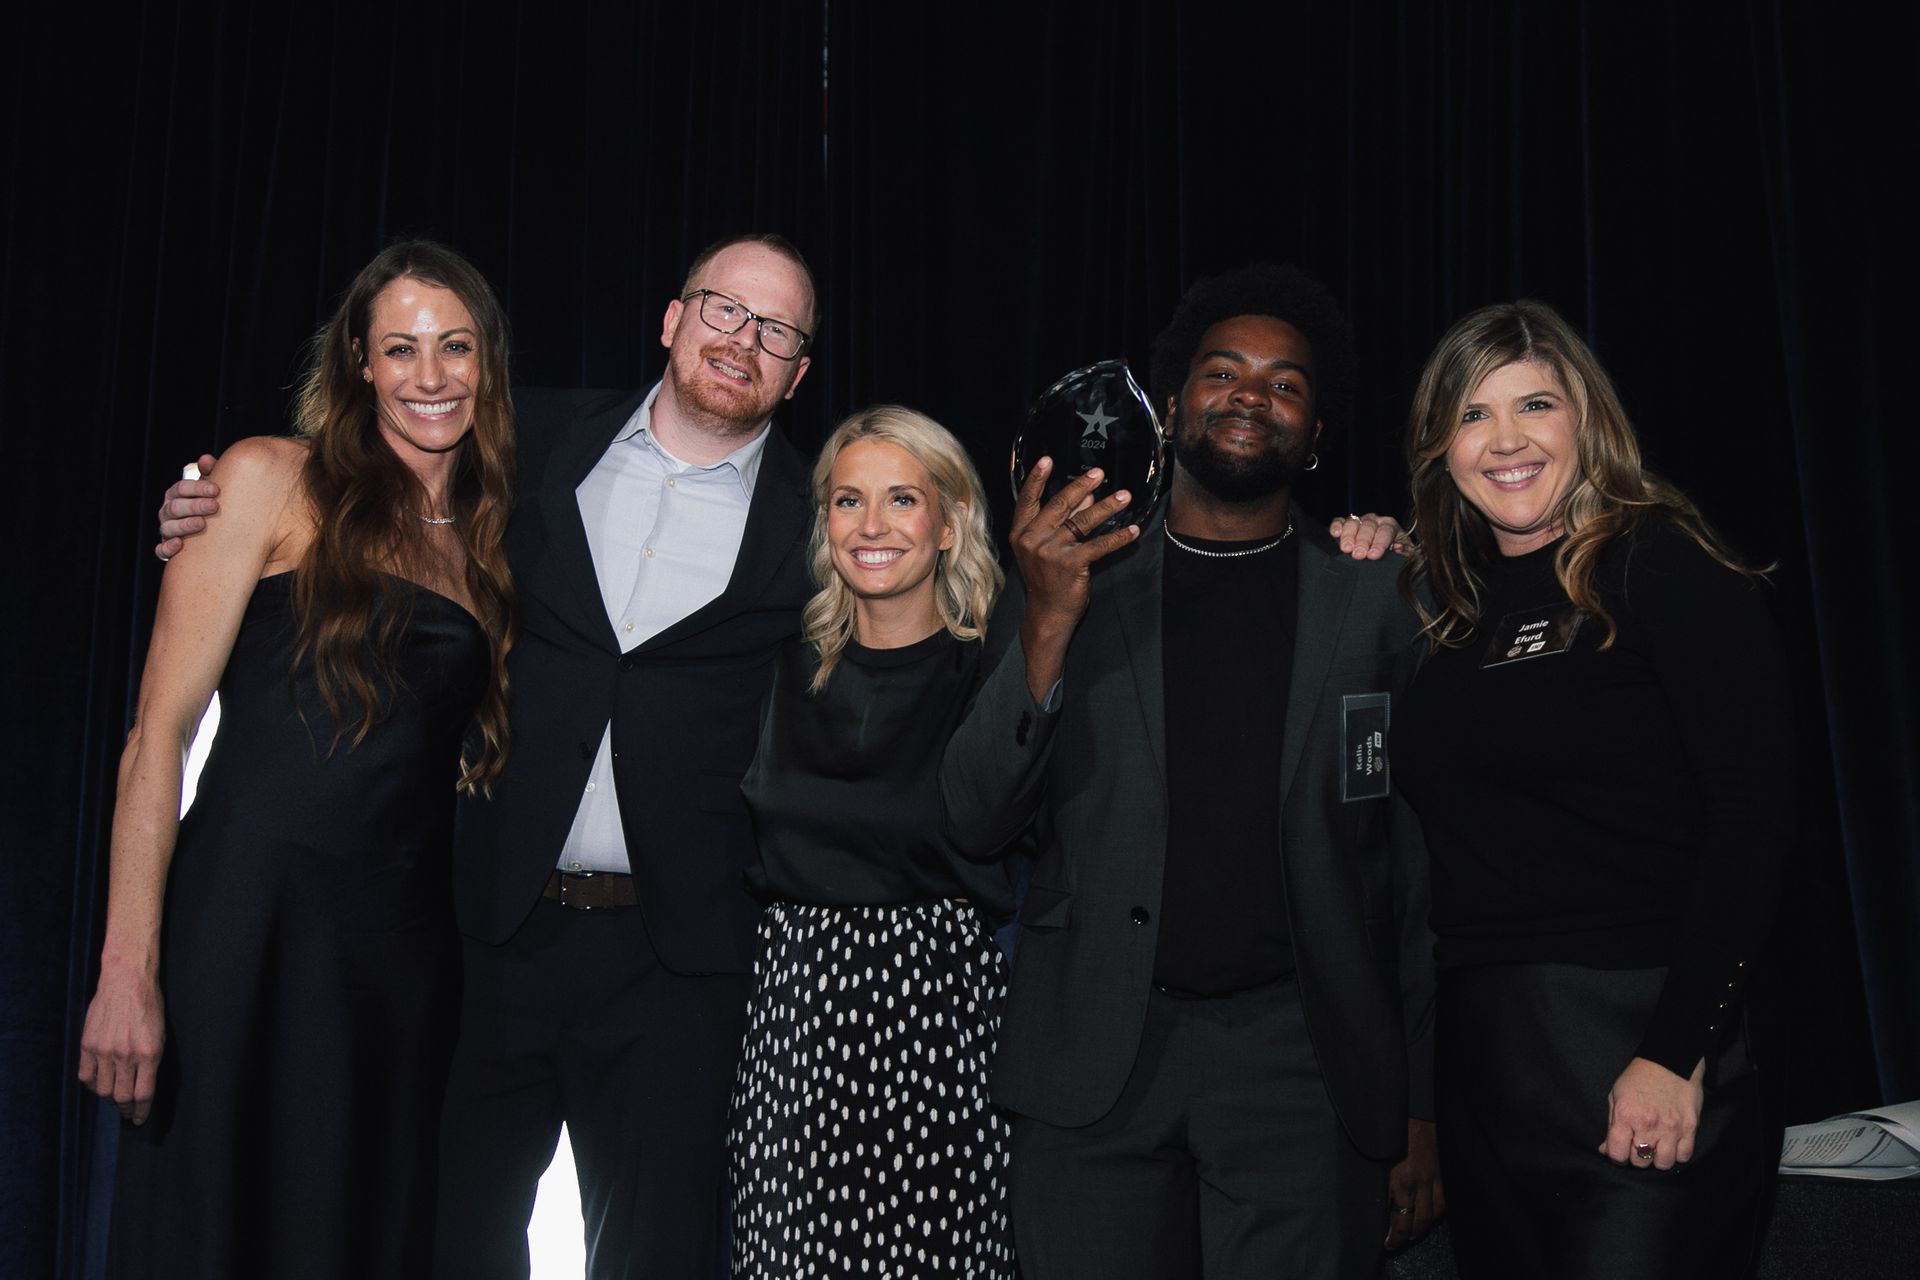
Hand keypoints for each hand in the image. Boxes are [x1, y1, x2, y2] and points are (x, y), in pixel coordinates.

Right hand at [77, 966, 166, 1123]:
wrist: (127, 981)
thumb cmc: (150, 1004)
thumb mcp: (160, 1034)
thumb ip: (151, 1060)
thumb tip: (144, 1083)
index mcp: (149, 1053)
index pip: (144, 1094)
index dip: (142, 1111)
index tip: (140, 1119)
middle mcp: (126, 1055)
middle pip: (122, 1096)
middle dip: (126, 1110)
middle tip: (128, 1114)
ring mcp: (104, 1051)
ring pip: (103, 1090)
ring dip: (109, 1100)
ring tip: (115, 1101)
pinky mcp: (88, 1045)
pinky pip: (86, 1076)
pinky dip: (92, 1086)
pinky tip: (98, 1085)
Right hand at [155, 454, 221, 560]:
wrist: (214, 536)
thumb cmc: (212, 505)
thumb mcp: (212, 490)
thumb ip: (210, 473)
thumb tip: (205, 459)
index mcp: (176, 495)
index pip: (181, 488)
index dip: (197, 488)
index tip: (216, 490)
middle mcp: (168, 512)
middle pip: (175, 507)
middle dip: (194, 505)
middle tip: (214, 506)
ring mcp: (166, 530)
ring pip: (168, 527)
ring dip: (184, 525)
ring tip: (202, 524)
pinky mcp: (167, 549)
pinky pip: (161, 550)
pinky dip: (168, 548)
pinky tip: (180, 545)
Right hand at [1009, 458, 1138, 700]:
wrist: (1047, 614)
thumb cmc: (1046, 579)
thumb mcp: (1045, 548)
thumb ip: (1061, 521)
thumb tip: (1085, 495)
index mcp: (1021, 533)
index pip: (1027, 500)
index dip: (1037, 479)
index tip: (1046, 460)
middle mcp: (1031, 539)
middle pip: (1059, 505)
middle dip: (1081, 486)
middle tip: (1099, 473)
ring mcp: (1050, 552)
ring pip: (1082, 522)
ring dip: (1107, 507)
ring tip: (1124, 496)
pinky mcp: (1070, 564)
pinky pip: (1099, 545)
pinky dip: (1118, 537)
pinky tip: (1132, 531)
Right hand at [1328, 512, 1410, 559]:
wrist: (1383, 553)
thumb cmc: (1394, 554)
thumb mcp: (1405, 554)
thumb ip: (1406, 552)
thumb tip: (1399, 549)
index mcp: (1391, 526)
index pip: (1386, 531)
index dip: (1379, 543)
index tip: (1373, 555)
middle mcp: (1375, 521)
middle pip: (1368, 527)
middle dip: (1363, 541)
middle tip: (1359, 555)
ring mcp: (1360, 521)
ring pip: (1353, 523)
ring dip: (1349, 535)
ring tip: (1346, 549)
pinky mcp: (1346, 524)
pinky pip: (1340, 521)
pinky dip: (1336, 526)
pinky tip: (1335, 534)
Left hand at [1384, 1118, 1443, 1249]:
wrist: (1412, 1108)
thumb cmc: (1389, 1131)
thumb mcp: (1377, 1158)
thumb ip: (1379, 1181)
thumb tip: (1374, 1201)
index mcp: (1400, 1180)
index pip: (1399, 1220)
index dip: (1394, 1238)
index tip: (1387, 1244)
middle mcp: (1419, 1183)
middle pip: (1418, 1222)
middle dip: (1407, 1237)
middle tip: (1397, 1242)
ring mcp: (1433, 1178)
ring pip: (1433, 1215)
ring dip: (1423, 1227)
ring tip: (1413, 1232)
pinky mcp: (1441, 1172)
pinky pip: (1443, 1200)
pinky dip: (1437, 1211)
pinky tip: (1430, 1214)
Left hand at [1599, 1055, 1704, 1170]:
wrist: (1670, 1060)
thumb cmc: (1639, 1077)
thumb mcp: (1616, 1095)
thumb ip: (1611, 1125)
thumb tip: (1605, 1149)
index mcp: (1626, 1116)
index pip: (1617, 1154)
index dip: (1616, 1156)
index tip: (1619, 1151)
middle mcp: (1648, 1125)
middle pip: (1640, 1162)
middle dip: (1636, 1157)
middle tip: (1638, 1145)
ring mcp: (1671, 1128)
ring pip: (1663, 1164)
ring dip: (1657, 1159)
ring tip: (1656, 1147)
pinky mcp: (1690, 1128)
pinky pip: (1684, 1156)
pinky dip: (1678, 1154)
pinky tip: (1672, 1144)